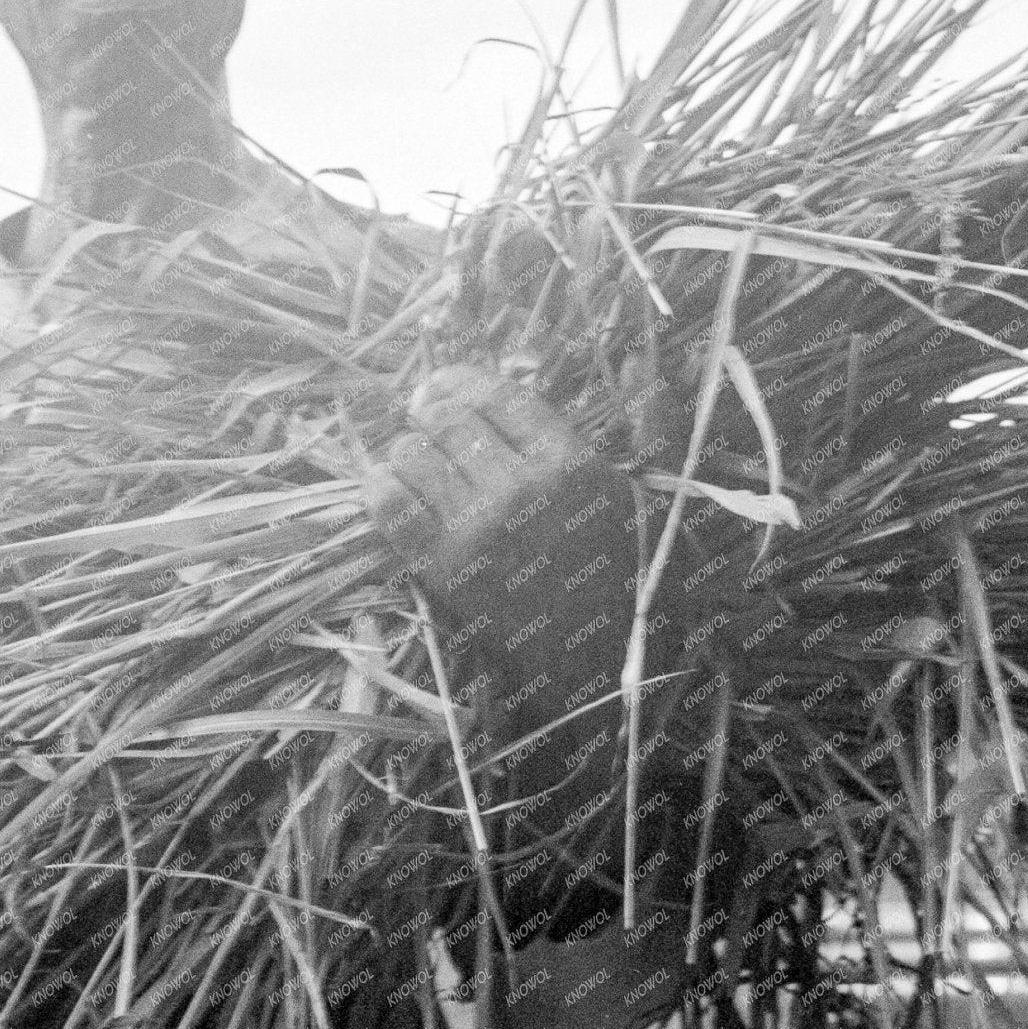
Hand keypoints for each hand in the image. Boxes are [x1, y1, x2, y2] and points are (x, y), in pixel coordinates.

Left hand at [367, 364, 628, 615]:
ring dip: (407, 447)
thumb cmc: (626, 573)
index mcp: (569, 463)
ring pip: (412, 455)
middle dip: (427, 408)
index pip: (496, 395)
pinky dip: (381, 485)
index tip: (444, 381)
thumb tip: (640, 366)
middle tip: (421, 411)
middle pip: (446, 418)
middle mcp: (520, 488)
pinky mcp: (444, 569)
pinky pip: (390, 507)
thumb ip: (646, 428)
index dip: (459, 379)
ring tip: (414, 453)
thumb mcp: (644, 495)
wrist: (604, 663)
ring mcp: (478, 529)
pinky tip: (390, 483)